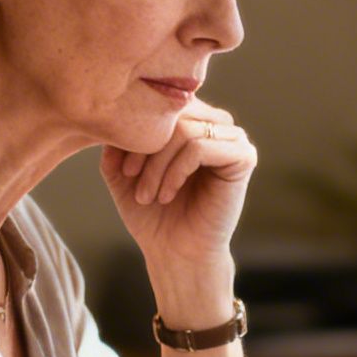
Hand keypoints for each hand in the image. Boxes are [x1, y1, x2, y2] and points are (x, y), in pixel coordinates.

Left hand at [100, 101, 254, 311]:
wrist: (175, 252)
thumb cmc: (153, 214)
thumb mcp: (122, 173)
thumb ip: (116, 142)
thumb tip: (112, 117)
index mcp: (193, 120)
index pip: (161, 104)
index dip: (136, 131)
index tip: (121, 168)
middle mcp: (216, 124)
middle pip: (173, 114)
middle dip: (145, 148)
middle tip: (129, 178)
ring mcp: (233, 139)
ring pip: (185, 131)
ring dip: (157, 165)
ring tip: (147, 194)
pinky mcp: (244, 157)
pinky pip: (201, 147)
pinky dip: (177, 171)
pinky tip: (167, 194)